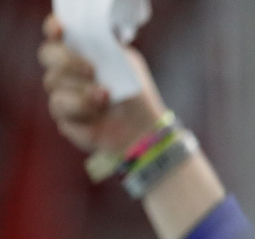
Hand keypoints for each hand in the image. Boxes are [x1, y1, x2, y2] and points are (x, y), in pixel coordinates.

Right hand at [40, 14, 165, 153]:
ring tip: (106, 97)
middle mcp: (65, 71)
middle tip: (92, 71)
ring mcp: (62, 94)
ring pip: (54, 84)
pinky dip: (83, 111)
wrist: (142, 128)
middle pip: (47, 55)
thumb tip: (90, 36)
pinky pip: (62, 110)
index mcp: (79, 52)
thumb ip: (107, 48)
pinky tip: (99, 116)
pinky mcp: (63, 119)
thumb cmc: (134, 92)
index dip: (54, 28)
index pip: (56, 34)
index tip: (61, 29)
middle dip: (68, 61)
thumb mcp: (127, 64)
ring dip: (82, 91)